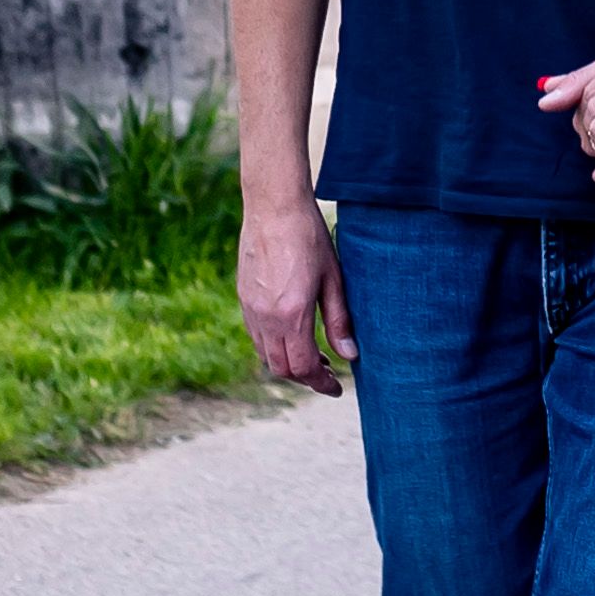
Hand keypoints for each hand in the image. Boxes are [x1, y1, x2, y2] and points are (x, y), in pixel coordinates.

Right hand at [239, 194, 350, 395]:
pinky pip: (257, 337)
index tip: (337, 388)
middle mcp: (266, 318)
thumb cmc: (309, 238)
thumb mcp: (333, 279)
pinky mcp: (244, 299)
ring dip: (288, 364)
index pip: (304, 367)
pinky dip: (274, 347)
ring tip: (314, 355)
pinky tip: (292, 334)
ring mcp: (251, 309)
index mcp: (291, 315)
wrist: (273, 207)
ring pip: (266, 356)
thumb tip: (350, 356)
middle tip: (328, 374)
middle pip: (282, 368)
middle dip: (305, 377)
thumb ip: (340, 320)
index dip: (321, 383)